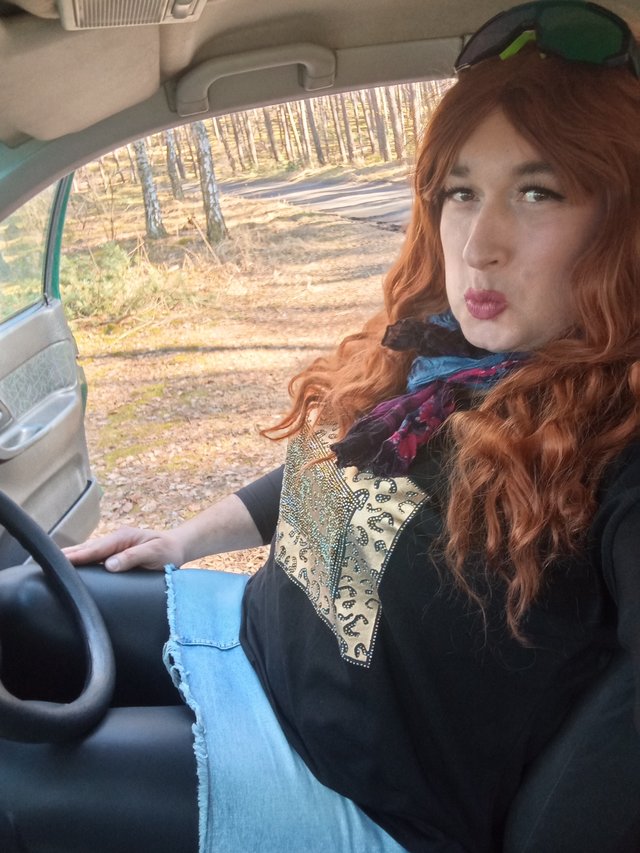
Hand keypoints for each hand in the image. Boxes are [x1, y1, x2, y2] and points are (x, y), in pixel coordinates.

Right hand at [63, 527, 185, 572]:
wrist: (178, 547)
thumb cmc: (168, 550)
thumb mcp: (154, 553)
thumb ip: (133, 557)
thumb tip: (109, 565)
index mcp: (122, 537)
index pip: (95, 549)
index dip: (77, 556)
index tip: (60, 560)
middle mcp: (115, 540)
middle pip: (87, 549)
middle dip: (67, 555)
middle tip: (45, 562)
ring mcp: (115, 547)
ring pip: (89, 552)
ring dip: (72, 558)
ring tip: (52, 566)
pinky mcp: (116, 554)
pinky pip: (96, 558)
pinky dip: (82, 561)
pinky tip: (72, 569)